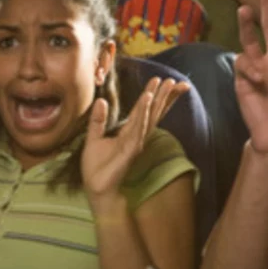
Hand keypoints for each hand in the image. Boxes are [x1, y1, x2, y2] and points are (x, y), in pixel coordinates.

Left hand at [82, 77, 188, 200]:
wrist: (96, 188)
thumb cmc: (96, 167)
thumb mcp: (94, 138)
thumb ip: (98, 120)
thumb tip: (101, 101)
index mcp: (130, 132)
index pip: (146, 111)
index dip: (154, 96)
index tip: (162, 80)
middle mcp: (137, 136)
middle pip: (153, 112)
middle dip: (163, 96)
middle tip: (173, 80)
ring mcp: (136, 142)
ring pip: (149, 117)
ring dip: (156, 101)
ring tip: (164, 85)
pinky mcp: (130, 149)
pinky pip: (138, 129)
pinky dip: (143, 114)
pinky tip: (147, 101)